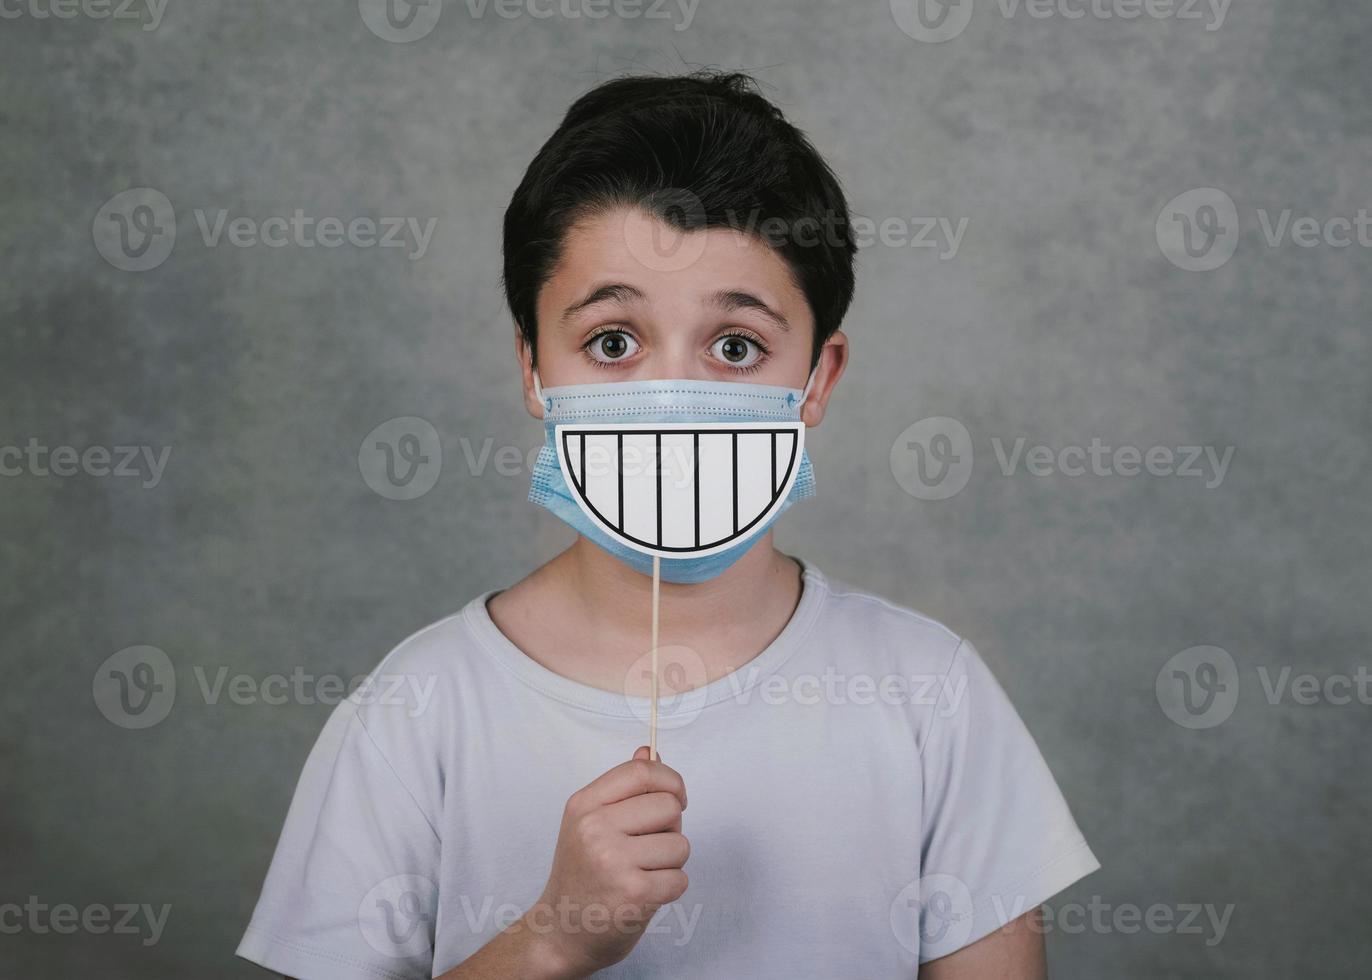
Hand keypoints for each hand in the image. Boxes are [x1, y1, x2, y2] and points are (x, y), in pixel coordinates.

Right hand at [523, 747, 690, 974]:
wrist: (561, 932)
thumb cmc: (582, 875)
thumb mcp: (590, 822)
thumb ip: (624, 788)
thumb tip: (650, 750)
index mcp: (585, 804)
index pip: (642, 771)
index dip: (671, 780)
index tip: (677, 797)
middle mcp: (595, 828)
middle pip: (669, 806)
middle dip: (671, 828)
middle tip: (648, 847)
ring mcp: (613, 861)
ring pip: (680, 844)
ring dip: (671, 862)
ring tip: (643, 871)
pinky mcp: (633, 893)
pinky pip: (680, 878)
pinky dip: (670, 888)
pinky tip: (645, 893)